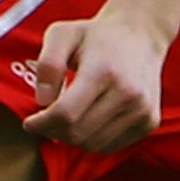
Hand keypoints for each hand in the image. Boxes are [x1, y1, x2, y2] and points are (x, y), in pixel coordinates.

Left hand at [21, 11, 166, 153]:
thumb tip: (43, 101)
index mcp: (104, 71)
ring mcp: (142, 110)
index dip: (42, 123)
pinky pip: (110, 146)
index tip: (30, 122)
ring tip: (69, 115)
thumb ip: (47, 65)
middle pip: (78, 133)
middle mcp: (128, 93)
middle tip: (46, 120)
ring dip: (73, 137)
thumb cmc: (95, 35)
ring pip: (93, 144)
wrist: (141, 34)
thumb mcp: (62, 34)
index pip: (66, 114)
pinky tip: (89, 118)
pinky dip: (93, 139)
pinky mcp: (150, 121)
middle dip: (54, 131)